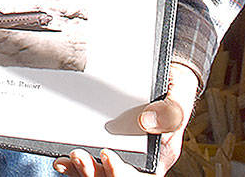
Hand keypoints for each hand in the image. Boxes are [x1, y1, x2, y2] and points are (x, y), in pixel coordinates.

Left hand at [53, 62, 198, 176]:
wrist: (168, 76)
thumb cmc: (175, 89)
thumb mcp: (180, 96)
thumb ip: (170, 111)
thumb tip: (146, 121)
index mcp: (159, 154)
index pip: (141, 176)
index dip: (121, 173)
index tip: (106, 154)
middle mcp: (140, 159)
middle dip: (95, 172)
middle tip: (79, 155)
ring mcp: (123, 153)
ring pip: (102, 173)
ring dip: (84, 171)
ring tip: (71, 157)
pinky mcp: (109, 144)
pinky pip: (92, 163)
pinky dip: (77, 166)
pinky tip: (64, 160)